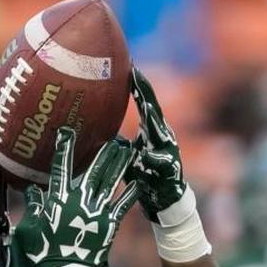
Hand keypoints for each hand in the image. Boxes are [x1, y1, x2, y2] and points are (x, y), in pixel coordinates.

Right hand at [14, 128, 137, 266]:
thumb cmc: (40, 254)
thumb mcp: (30, 229)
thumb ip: (33, 207)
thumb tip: (32, 190)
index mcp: (57, 200)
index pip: (61, 169)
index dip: (64, 149)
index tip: (68, 132)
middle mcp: (78, 201)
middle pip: (93, 171)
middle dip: (104, 153)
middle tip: (113, 138)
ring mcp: (96, 212)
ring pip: (110, 182)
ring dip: (120, 164)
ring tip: (128, 150)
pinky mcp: (109, 225)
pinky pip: (123, 205)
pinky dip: (131, 192)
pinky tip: (139, 181)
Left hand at [128, 67, 186, 221]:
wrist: (165, 200)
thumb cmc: (144, 174)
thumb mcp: (127, 154)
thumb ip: (115, 140)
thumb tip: (94, 127)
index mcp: (151, 131)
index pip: (144, 103)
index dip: (137, 86)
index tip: (129, 66)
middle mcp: (162, 136)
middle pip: (152, 110)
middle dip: (145, 92)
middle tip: (136, 74)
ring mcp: (169, 151)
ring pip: (160, 131)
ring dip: (153, 117)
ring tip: (146, 104)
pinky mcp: (171, 170)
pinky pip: (162, 163)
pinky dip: (156, 159)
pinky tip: (150, 153)